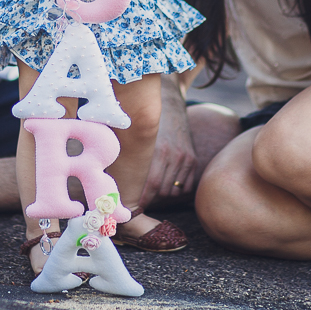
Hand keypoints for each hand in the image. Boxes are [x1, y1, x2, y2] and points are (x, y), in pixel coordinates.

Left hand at [139, 93, 197, 208]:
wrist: (169, 101)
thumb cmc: (146, 119)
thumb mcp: (139, 135)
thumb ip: (133, 155)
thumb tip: (118, 178)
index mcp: (159, 151)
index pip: (151, 185)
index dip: (142, 199)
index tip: (133, 207)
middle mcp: (174, 156)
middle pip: (163, 191)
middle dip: (151, 198)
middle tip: (139, 200)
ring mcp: (185, 158)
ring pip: (174, 190)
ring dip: (163, 194)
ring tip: (151, 193)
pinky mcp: (192, 159)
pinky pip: (186, 186)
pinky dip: (176, 189)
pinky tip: (166, 185)